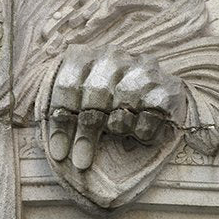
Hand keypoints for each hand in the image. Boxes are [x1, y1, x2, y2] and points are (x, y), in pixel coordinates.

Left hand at [47, 46, 185, 170]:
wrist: (153, 88)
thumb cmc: (104, 99)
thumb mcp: (77, 99)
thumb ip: (62, 112)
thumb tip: (52, 142)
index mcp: (85, 55)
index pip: (68, 86)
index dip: (61, 123)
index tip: (60, 154)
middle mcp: (114, 57)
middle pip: (95, 95)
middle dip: (85, 134)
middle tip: (81, 162)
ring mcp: (142, 69)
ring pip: (123, 104)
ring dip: (116, 127)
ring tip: (117, 133)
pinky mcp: (167, 87)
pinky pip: (150, 118)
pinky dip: (141, 132)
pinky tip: (137, 133)